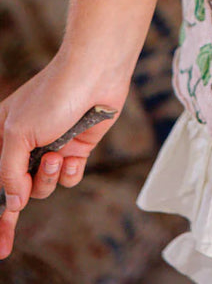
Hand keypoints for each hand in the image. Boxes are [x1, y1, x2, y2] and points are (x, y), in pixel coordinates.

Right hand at [0, 55, 126, 258]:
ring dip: (48, 177)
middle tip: (11, 231)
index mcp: (3, 136)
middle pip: (17, 189)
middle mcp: (25, 144)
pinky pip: (69, 177)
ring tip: (56, 155)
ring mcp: (51, 146)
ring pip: (43, 186)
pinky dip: (70, 173)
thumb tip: (14, 203)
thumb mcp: (18, 134)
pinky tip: (73, 156)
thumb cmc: (54, 94)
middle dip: (22, 198)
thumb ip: (9, 173)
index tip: (0, 245)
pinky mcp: (76, 147)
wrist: (96, 71)